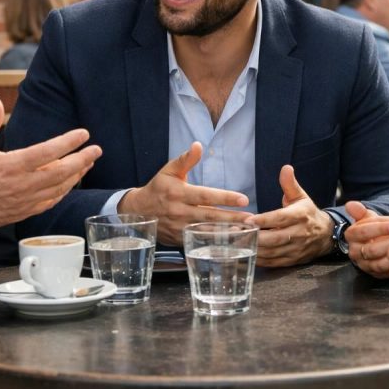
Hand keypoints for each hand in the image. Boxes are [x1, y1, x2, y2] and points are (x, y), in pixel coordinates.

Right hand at [0, 98, 101, 233]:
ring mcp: (23, 201)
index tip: (83, 134)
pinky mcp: (21, 213)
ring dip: (76, 176)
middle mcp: (21, 185)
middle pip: (61, 173)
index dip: (68, 142)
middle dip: (82, 160)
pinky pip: (49, 202)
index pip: (48, 152)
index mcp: (11, 166)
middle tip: (97, 150)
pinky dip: (63, 192)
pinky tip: (69, 184)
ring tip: (88, 163)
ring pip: (58, 189)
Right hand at [118, 142, 249, 245]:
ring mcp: (179, 228)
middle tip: (251, 219)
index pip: (206, 196)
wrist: (137, 212)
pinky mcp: (180, 240)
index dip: (225, 198)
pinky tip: (231, 242)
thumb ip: (185, 159)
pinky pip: (200, 242)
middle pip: (210, 217)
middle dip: (232, 218)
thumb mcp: (168, 171)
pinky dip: (215, 243)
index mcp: (179, 193)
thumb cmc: (157, 188)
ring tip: (246, 231)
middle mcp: (180, 212)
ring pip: (206, 232)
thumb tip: (198, 145)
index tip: (243, 200)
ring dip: (227, 233)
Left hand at [244, 166, 333, 266]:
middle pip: (274, 238)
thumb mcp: (300, 196)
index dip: (264, 220)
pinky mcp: (292, 260)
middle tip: (236, 232)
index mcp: (300, 215)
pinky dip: (260, 260)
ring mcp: (296, 249)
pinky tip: (248, 253)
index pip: (280, 218)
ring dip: (254, 249)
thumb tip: (285, 168)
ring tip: (237, 243)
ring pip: (273, 252)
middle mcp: (299, 233)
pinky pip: (274, 263)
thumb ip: (290, 184)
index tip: (248, 220)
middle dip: (255, 236)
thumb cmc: (307, 213)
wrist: (326, 235)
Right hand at [343, 201, 388, 277]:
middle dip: (388, 242)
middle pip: (370, 249)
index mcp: (350, 235)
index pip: (363, 232)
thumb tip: (349, 204)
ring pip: (377, 262)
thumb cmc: (374, 229)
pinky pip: (383, 272)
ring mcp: (363, 264)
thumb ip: (359, 211)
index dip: (379, 228)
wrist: (377, 243)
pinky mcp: (373, 273)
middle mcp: (354, 251)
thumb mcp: (368, 217)